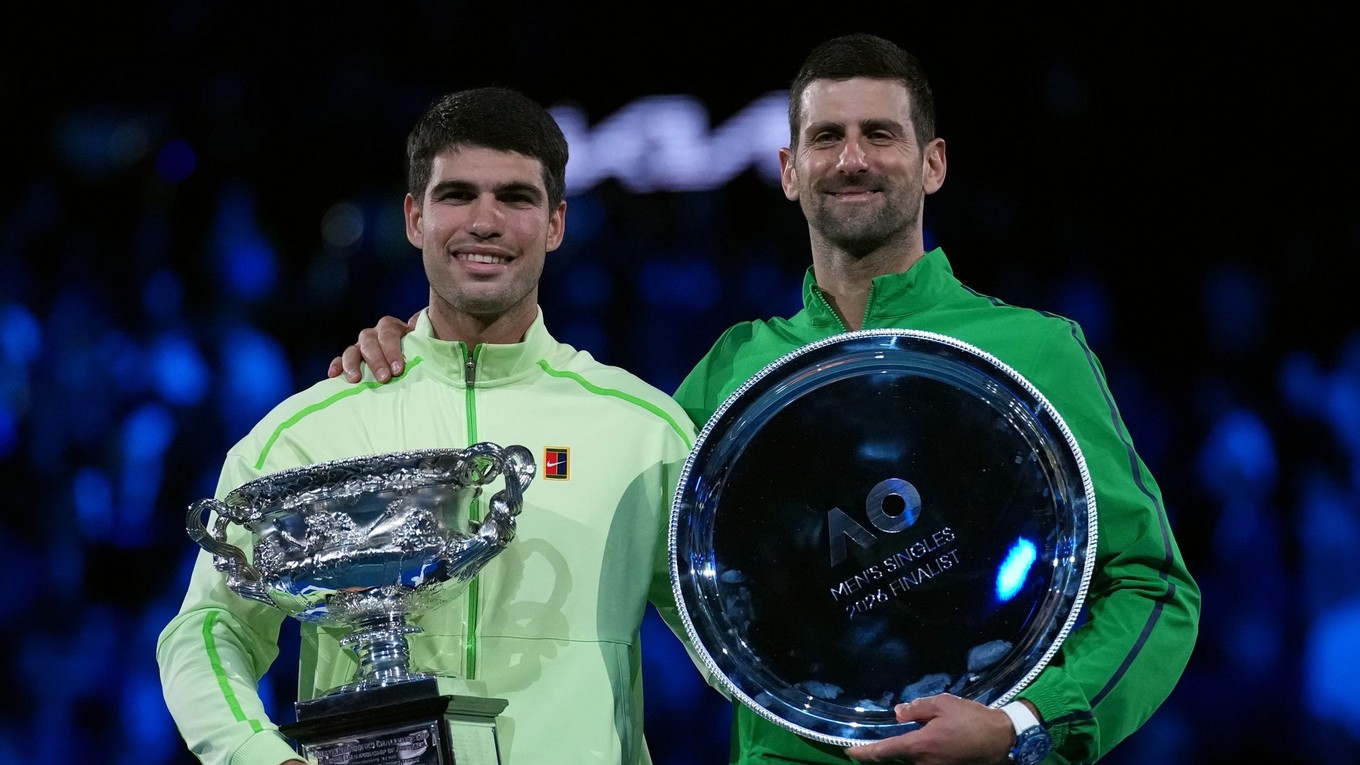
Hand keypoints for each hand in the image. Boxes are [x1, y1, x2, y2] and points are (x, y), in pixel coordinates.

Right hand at [326, 312, 417, 382]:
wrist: (412, 354)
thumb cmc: (417, 350)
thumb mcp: (424, 340)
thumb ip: (424, 332)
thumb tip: (418, 325)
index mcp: (391, 327)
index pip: (388, 334)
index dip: (392, 350)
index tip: (398, 368)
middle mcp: (373, 334)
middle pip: (369, 342)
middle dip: (376, 360)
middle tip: (384, 378)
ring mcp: (360, 346)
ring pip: (352, 349)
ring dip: (352, 364)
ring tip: (355, 379)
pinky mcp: (352, 358)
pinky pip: (340, 359)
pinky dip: (337, 365)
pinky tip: (333, 375)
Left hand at [844, 693, 1013, 764]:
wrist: (1003, 739)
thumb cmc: (972, 719)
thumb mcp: (943, 704)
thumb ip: (917, 708)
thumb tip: (898, 712)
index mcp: (919, 746)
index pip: (882, 751)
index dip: (863, 752)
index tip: (849, 751)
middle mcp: (923, 763)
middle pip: (897, 757)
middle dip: (889, 747)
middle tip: (886, 733)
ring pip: (913, 760)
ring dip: (909, 749)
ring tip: (917, 732)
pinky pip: (926, 762)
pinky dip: (923, 752)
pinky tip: (932, 738)